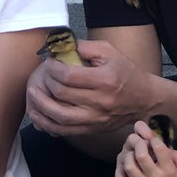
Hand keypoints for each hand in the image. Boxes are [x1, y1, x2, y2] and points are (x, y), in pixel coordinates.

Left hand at [26, 39, 144, 136]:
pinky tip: (37, 114)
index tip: (48, 62)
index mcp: (104, 80)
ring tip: (31, 94)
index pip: (69, 76)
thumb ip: (84, 47)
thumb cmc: (126, 72)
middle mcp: (99, 102)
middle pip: (62, 95)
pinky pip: (64, 131)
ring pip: (60, 117)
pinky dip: (47, 124)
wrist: (144, 99)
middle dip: (46, 83)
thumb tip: (59, 46)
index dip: (53, 68)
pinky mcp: (92, 129)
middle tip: (40, 75)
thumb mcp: (109, 51)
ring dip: (41, 106)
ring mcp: (95, 119)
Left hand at [115, 120, 176, 176]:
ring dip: (129, 155)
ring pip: (129, 165)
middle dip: (140, 144)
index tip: (153, 142)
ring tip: (133, 154)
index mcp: (169, 172)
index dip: (154, 141)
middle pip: (141, 155)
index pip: (159, 149)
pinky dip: (119, 168)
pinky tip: (125, 164)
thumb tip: (167, 146)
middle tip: (141, 144)